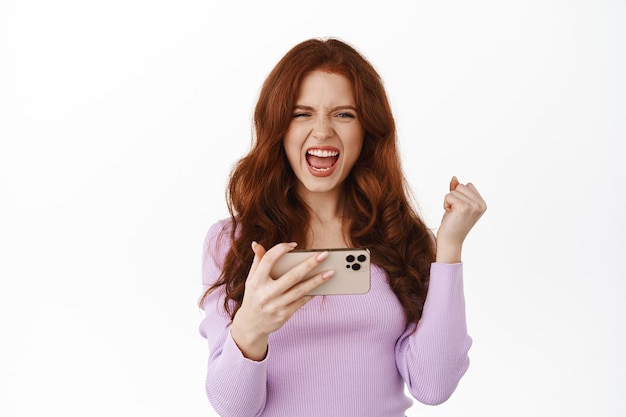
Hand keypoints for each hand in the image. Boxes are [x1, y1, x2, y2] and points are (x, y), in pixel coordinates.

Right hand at [230, 242, 334, 359]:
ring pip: (300, 290)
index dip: (281, 250)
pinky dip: (312, 292)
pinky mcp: (284, 315)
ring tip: (331, 272)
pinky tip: (323, 285)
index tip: (293, 245)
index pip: (269, 260)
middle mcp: (266, 293)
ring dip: (317, 280)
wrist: (251, 325)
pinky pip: (301, 301)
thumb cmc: (254, 296)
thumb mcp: (251, 279)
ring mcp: (276, 305)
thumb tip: (257, 244)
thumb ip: (257, 261)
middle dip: (309, 264)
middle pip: (292, 276)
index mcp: (256, 281)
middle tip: (324, 254)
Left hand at [436, 176, 486, 262]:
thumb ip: (457, 191)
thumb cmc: (452, 223)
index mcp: (482, 203)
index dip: (459, 196)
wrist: (450, 240)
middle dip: (454, 197)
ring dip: (449, 202)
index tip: (460, 209)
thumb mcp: (456, 204)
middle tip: (455, 212)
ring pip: (454, 191)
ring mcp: (473, 206)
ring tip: (453, 214)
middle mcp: (480, 204)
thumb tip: (454, 178)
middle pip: (461, 186)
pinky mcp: (463, 207)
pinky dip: (445, 205)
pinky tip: (450, 215)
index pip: (467, 185)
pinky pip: (448, 196)